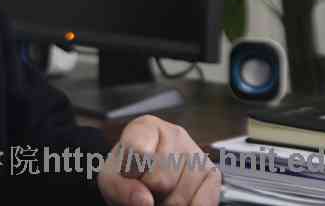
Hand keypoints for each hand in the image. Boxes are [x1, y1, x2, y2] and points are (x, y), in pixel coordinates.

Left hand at [96, 115, 221, 205]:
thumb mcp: (111, 179)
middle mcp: (175, 134)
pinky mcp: (212, 175)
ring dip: (168, 203)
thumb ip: (120, 187)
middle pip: (160, 179)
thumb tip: (145, 201)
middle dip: (151, 191)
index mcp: (146, 127)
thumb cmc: (128, 175)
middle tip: (146, 187)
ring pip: (180, 196)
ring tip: (161, 193)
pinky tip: (175, 199)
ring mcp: (197, 153)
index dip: (130, 172)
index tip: (128, 174)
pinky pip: (203, 203)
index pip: (137, 151)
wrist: (144, 180)